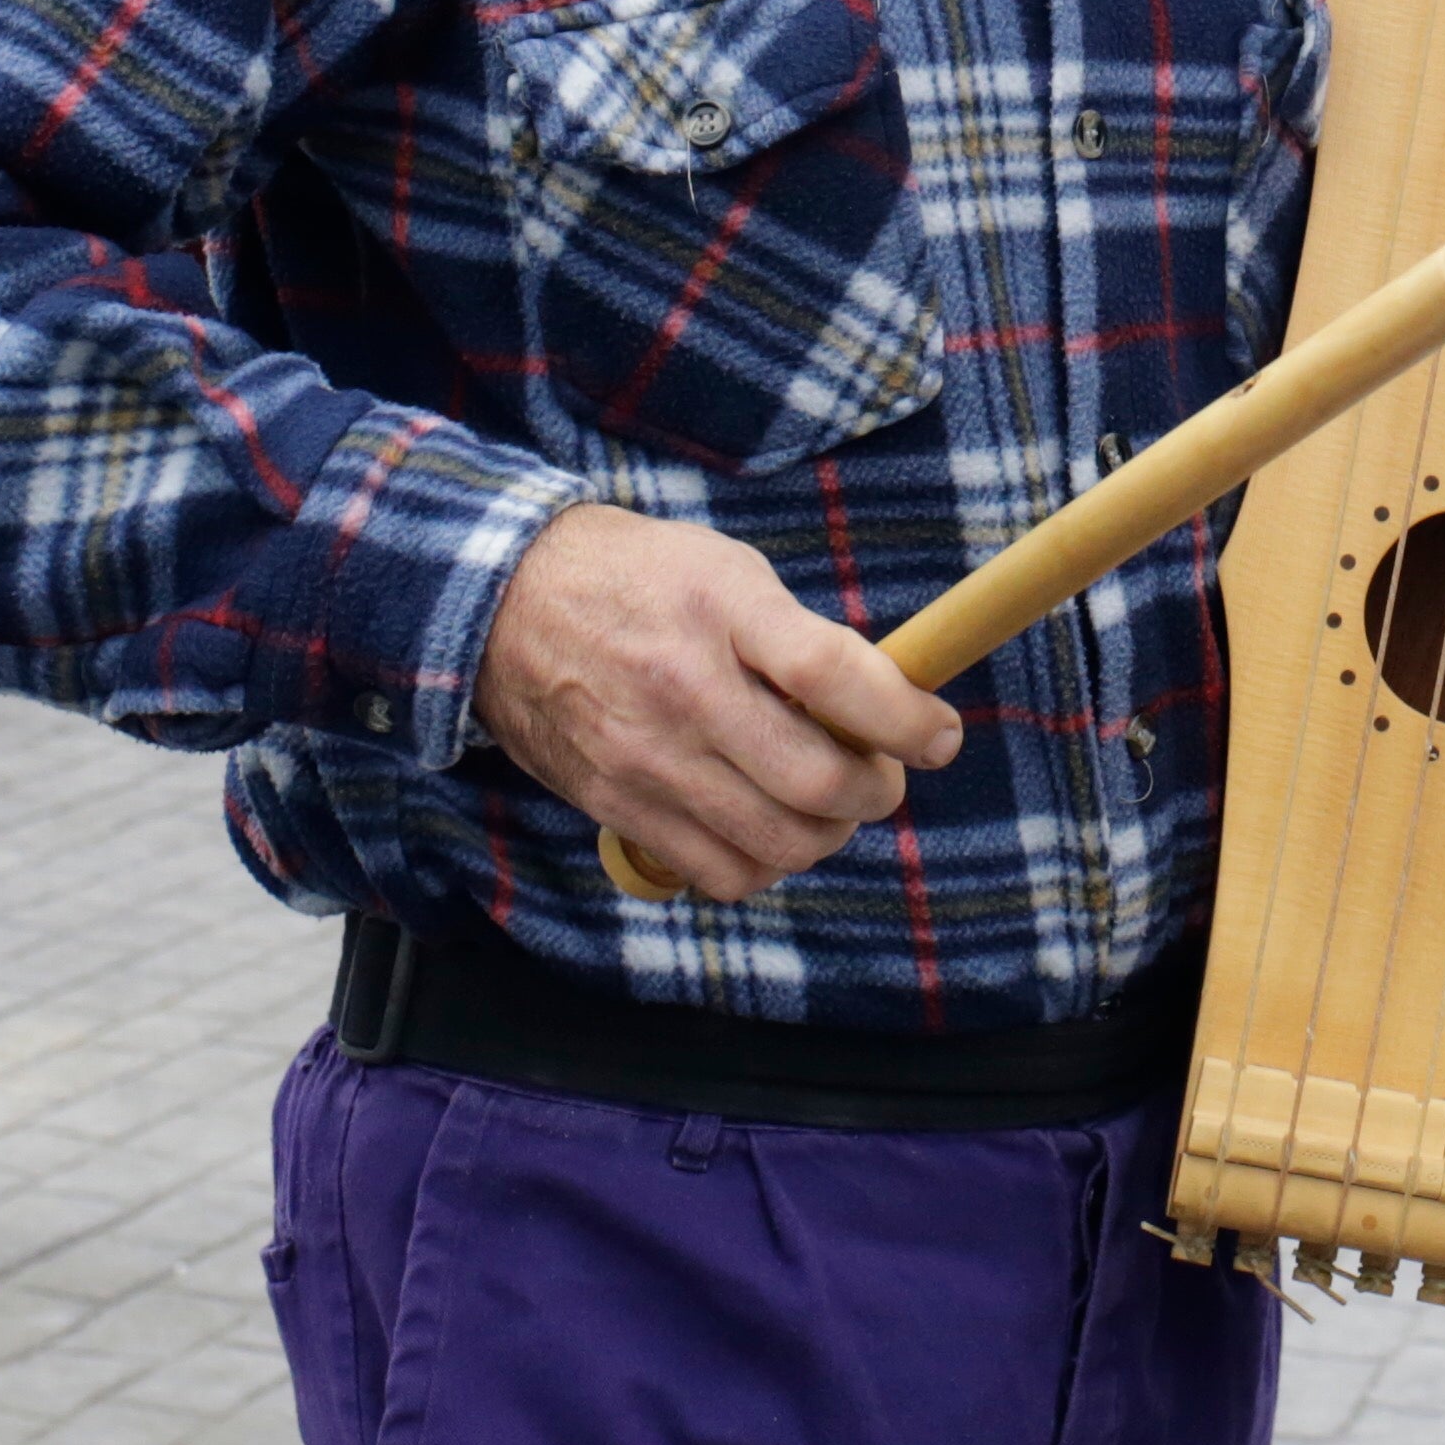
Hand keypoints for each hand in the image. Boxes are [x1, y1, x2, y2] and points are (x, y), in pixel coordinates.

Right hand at [475, 504, 963, 902]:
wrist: (505, 603)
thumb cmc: (640, 579)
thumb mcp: (729, 571)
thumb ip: (802, 639)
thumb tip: (886, 705)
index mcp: (725, 611)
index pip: (838, 677)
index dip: (908, 719)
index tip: (939, 734)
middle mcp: (687, 690)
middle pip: (818, 781)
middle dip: (878, 790)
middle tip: (881, 772)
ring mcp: (650, 757)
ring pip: (780, 842)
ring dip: (829, 833)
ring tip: (827, 802)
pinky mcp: (620, 806)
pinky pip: (722, 873)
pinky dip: (765, 863)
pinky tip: (765, 825)